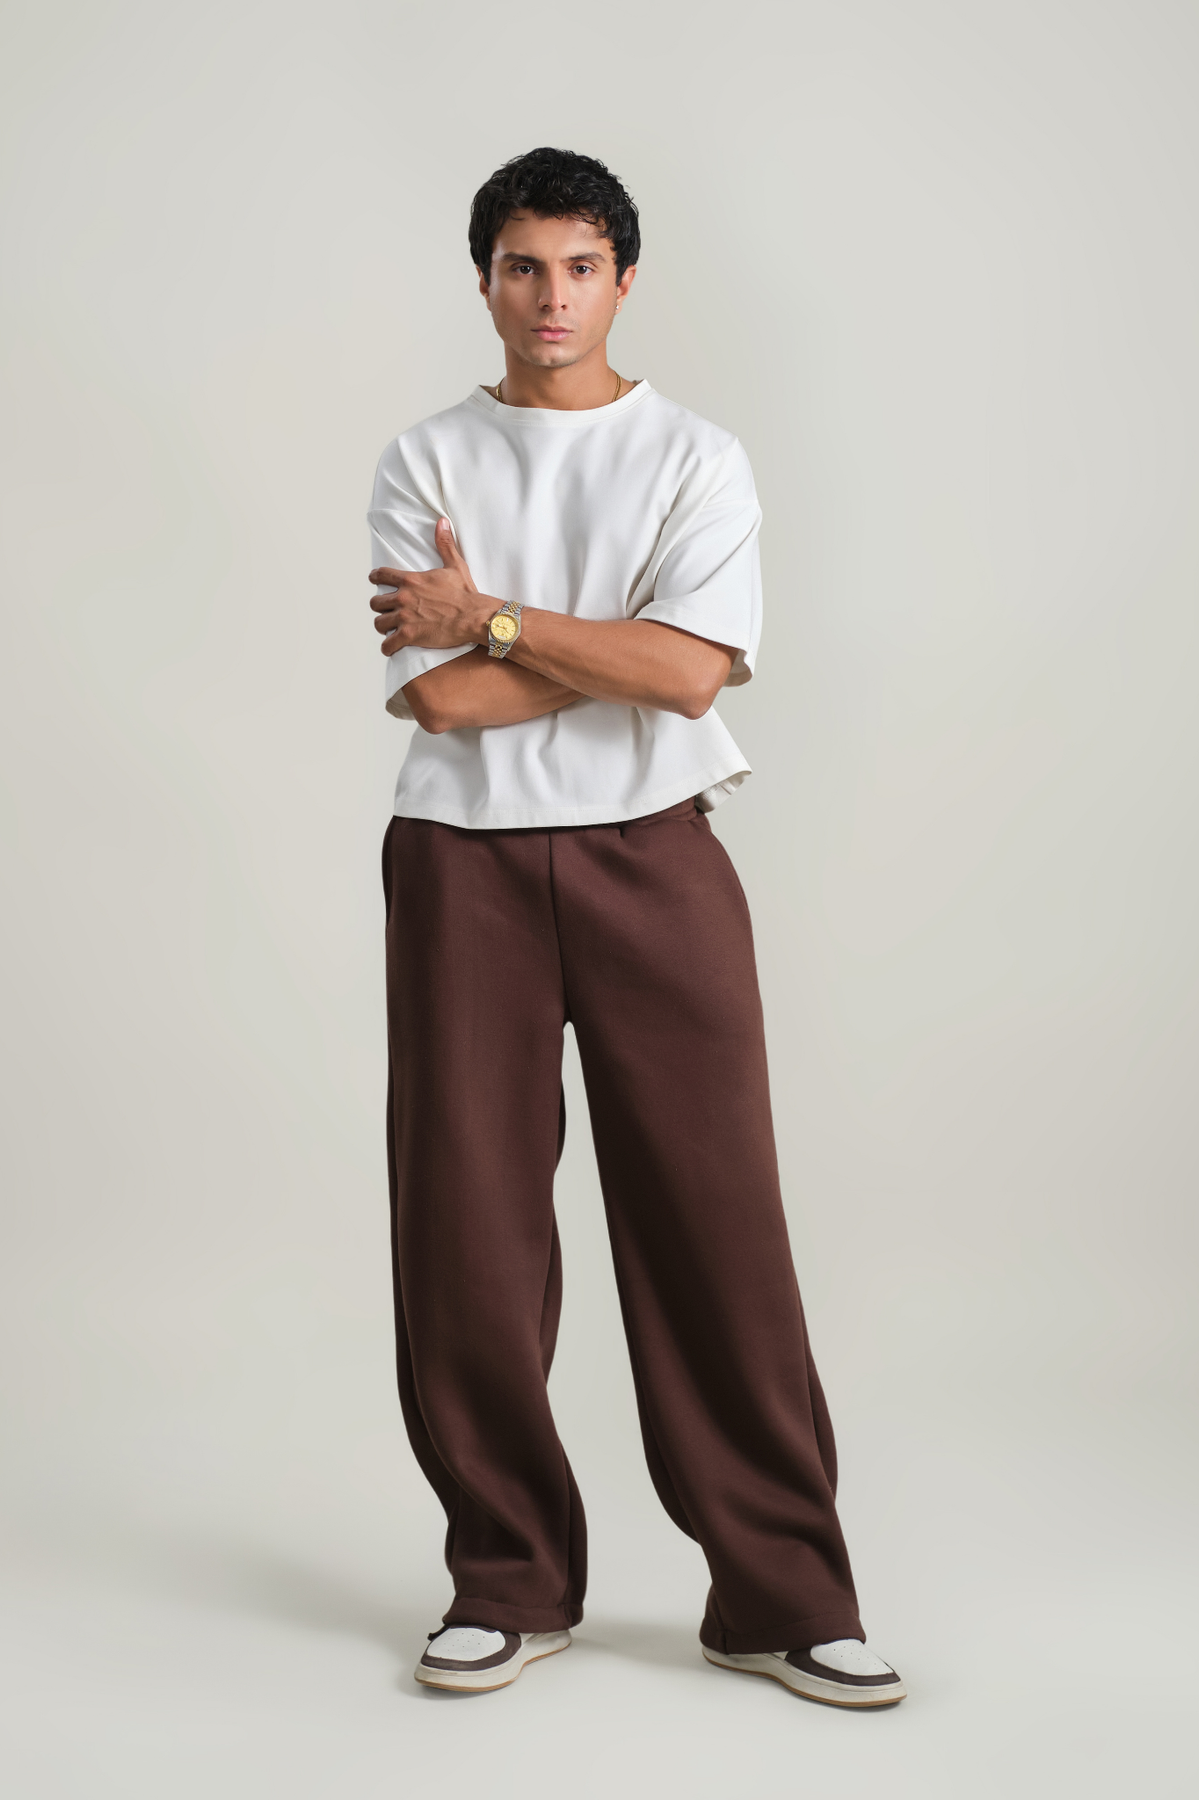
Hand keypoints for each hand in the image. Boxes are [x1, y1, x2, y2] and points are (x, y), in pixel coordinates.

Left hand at [370, 519, 493, 652]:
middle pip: (376, 603)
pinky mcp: (410, 635)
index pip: (382, 575)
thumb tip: (442, 522)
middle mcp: (404, 597)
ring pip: (379, 623)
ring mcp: (405, 617)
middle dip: (380, 607)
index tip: (374, 580)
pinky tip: (392, 648)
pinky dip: (388, 648)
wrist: (473, 616)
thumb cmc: (466, 593)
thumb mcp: (455, 565)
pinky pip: (389, 644)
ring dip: (384, 627)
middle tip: (387, 611)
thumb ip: (444, 544)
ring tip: (390, 629)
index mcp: (411, 580)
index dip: (375, 578)